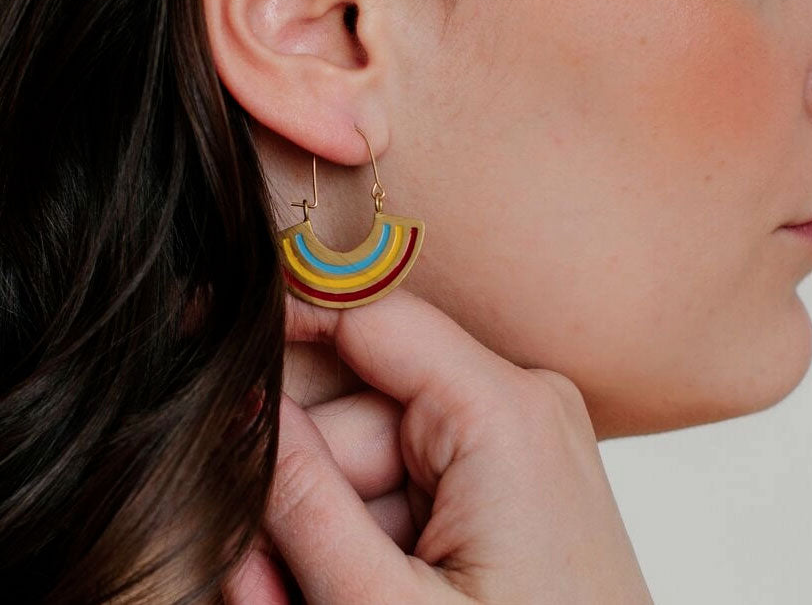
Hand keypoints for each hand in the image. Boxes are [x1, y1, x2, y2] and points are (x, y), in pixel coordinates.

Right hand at [223, 290, 652, 603]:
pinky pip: (408, 489)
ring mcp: (513, 446)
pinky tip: (352, 595)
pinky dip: (366, 540)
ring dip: (321, 533)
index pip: (371, 319)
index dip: (288, 322)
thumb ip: (306, 502)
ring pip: (372, 462)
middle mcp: (515, 407)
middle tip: (256, 586)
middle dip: (295, 491)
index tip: (212, 338)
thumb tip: (245, 409)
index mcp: (503, 411)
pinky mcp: (505, 484)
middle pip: (357, 414)